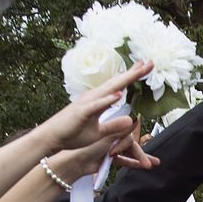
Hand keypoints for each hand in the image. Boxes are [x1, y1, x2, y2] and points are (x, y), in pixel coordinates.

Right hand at [39, 61, 154, 152]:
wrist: (51, 138)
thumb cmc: (73, 134)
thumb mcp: (99, 133)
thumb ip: (114, 126)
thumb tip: (130, 120)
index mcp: (99, 101)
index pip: (119, 86)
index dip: (132, 77)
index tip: (146, 67)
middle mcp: (94, 98)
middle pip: (118, 83)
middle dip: (134, 73)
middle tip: (151, 62)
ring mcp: (88, 103)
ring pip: (109, 89)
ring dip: (125, 79)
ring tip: (139, 70)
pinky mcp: (81, 113)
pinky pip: (96, 105)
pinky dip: (107, 100)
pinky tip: (119, 95)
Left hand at [56, 125, 159, 180]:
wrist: (74, 164)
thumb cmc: (84, 147)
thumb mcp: (104, 137)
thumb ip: (119, 129)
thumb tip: (132, 119)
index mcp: (109, 124)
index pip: (128, 126)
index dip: (135, 130)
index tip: (141, 134)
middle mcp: (112, 134)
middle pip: (131, 142)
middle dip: (140, 151)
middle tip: (148, 161)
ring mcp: (111, 146)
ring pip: (130, 151)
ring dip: (140, 158)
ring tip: (149, 165)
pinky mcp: (110, 157)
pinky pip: (125, 159)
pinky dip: (133, 162)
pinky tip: (142, 166)